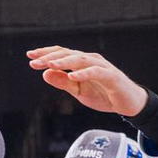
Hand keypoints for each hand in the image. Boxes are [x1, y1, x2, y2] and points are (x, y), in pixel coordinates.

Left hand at [27, 46, 147, 118]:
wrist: (127, 103)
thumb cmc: (103, 94)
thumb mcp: (78, 91)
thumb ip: (63, 82)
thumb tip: (45, 74)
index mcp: (81, 63)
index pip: (61, 54)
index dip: (45, 54)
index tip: (29, 56)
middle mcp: (90, 60)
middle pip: (68, 54)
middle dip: (50, 57)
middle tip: (33, 61)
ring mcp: (102, 67)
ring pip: (81, 60)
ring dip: (65, 62)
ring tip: (50, 64)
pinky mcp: (111, 76)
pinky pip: (96, 72)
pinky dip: (84, 73)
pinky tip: (73, 76)